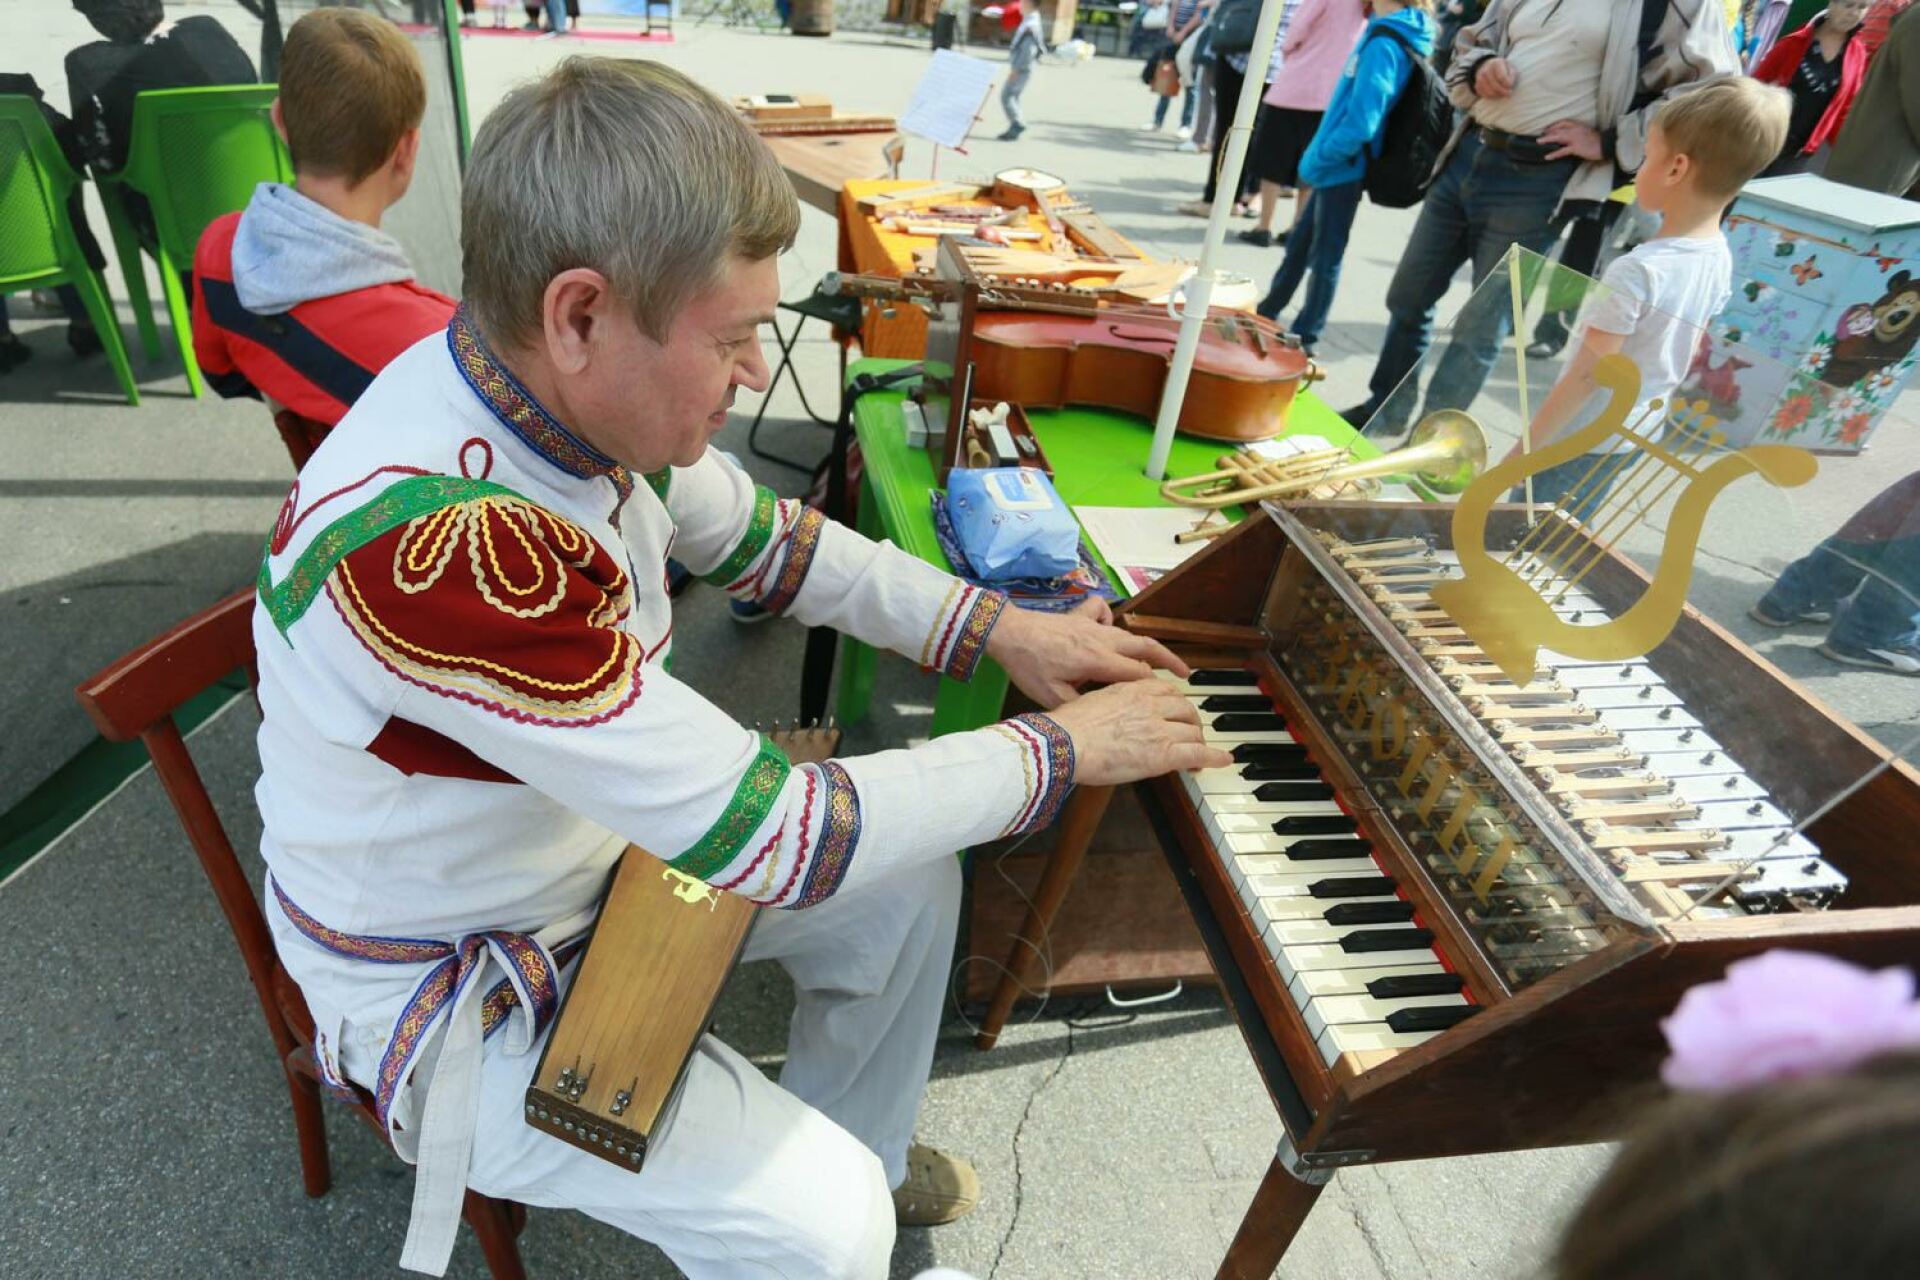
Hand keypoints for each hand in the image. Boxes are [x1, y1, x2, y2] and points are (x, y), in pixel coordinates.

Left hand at [986, 597, 1189, 707]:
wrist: (1008, 632)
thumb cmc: (1028, 665)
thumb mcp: (1052, 696)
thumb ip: (1080, 706)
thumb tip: (1100, 716)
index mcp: (1097, 660)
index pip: (1137, 673)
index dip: (1152, 688)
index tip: (1163, 700)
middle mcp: (1101, 639)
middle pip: (1145, 647)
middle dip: (1168, 661)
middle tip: (1185, 674)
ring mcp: (1092, 625)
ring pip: (1129, 633)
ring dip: (1147, 646)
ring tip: (1161, 658)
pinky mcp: (1080, 616)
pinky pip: (1104, 613)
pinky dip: (1111, 621)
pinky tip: (1108, 631)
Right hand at [1046, 679, 1232, 784]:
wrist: (1065, 743)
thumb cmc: (1069, 728)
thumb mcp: (1094, 702)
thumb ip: (1113, 704)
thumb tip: (1115, 715)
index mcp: (1134, 689)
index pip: (1168, 690)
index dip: (1177, 703)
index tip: (1178, 711)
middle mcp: (1151, 704)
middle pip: (1185, 709)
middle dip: (1191, 722)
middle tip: (1191, 733)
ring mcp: (1160, 728)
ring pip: (1193, 732)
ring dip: (1198, 743)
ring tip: (1199, 754)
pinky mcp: (1164, 754)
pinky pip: (1198, 753)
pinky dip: (1214, 757)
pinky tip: (1223, 760)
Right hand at [1474, 57, 1515, 99]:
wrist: (1490, 66)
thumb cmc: (1503, 68)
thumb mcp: (1511, 68)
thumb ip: (1511, 75)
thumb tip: (1508, 85)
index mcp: (1496, 63)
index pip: (1501, 77)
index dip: (1507, 83)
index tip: (1510, 86)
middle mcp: (1486, 69)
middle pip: (1494, 84)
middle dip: (1502, 91)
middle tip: (1508, 93)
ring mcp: (1480, 77)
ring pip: (1488, 90)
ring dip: (1496, 94)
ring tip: (1502, 94)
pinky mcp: (1477, 84)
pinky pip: (1482, 93)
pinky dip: (1490, 96)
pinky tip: (1496, 94)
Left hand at [1540, 120, 1603, 162]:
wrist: (1606, 145)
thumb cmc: (1598, 140)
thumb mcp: (1587, 132)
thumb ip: (1577, 132)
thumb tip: (1568, 137)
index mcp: (1578, 125)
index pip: (1563, 122)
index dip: (1554, 125)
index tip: (1547, 129)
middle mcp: (1575, 130)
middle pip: (1558, 129)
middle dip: (1548, 132)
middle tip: (1540, 136)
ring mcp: (1575, 138)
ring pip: (1558, 137)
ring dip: (1547, 139)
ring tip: (1538, 141)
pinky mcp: (1576, 147)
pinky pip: (1562, 151)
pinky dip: (1554, 154)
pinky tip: (1547, 156)